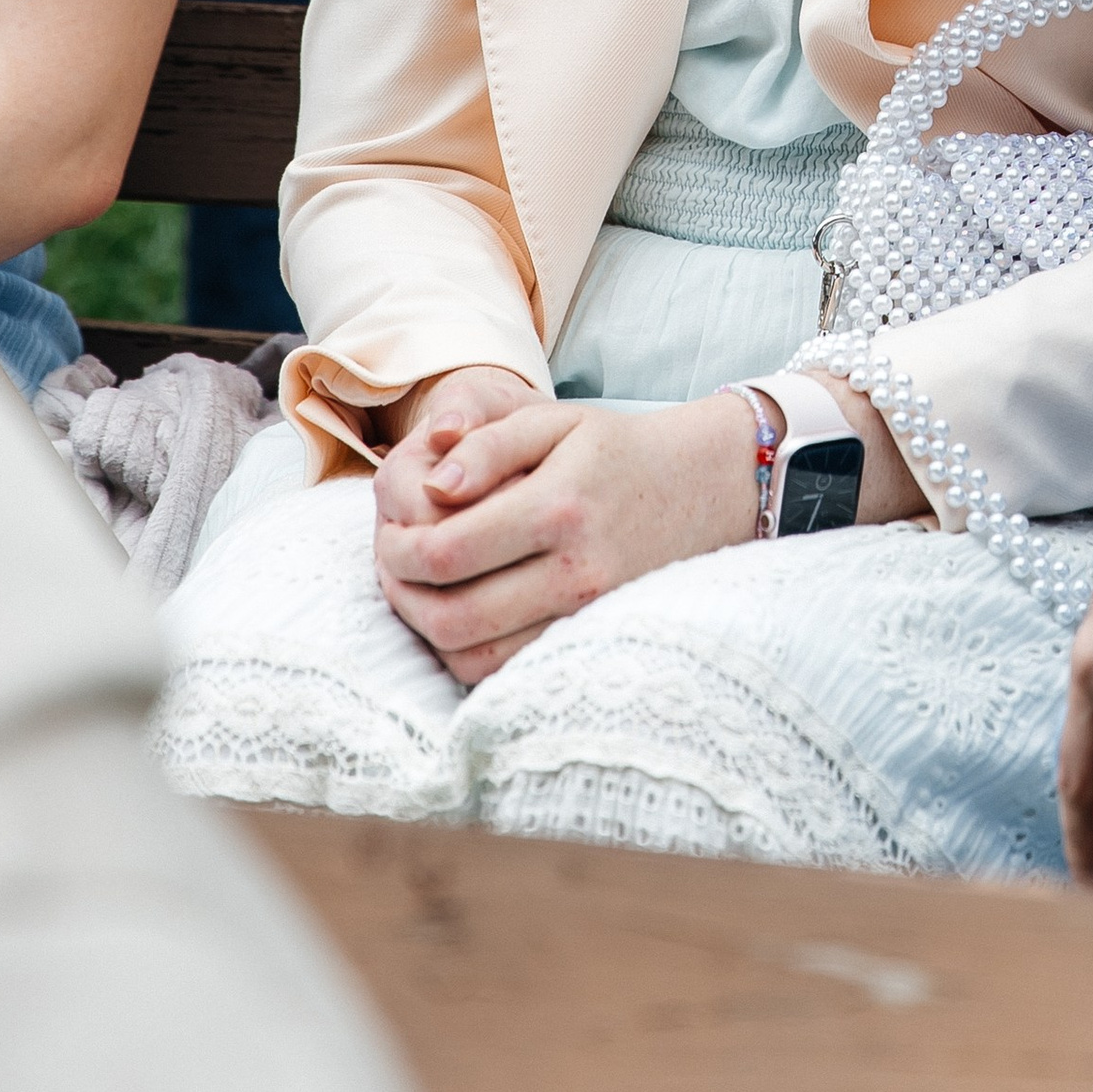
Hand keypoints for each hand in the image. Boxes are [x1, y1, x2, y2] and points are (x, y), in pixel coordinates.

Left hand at [374, 388, 763, 684]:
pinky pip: (508, 671)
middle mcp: (574, 571)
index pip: (445, 553)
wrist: (704, 486)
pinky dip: (466, 655)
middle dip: (401, 596)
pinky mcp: (591, 637)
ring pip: (474, 659)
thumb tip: (434, 485)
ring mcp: (586, 614)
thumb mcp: (556, 420)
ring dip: (428, 634)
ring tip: (417, 593)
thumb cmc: (617, 448)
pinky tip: (458, 615)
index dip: (397, 551)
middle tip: (392, 566)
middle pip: (451, 617)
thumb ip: (489, 443)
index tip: (387, 533)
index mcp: (557, 507)